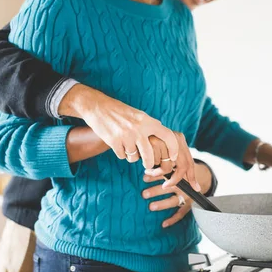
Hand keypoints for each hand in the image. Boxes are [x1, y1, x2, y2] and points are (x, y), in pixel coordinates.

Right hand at [58, 85, 178, 169]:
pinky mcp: (114, 141)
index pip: (168, 136)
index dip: (173, 149)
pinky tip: (118, 144)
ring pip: (134, 158)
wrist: (97, 106)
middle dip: (149, 163)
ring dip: (132, 156)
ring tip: (128, 147)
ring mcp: (126, 136)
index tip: (173, 157)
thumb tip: (163, 137)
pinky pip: (122, 156)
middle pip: (150, 156)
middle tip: (148, 165)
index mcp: (147, 121)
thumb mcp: (138, 115)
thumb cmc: (119, 111)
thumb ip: (149, 126)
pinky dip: (121, 153)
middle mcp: (138, 129)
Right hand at [143, 133, 200, 191]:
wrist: (131, 126)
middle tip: (166, 186)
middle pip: (182, 166)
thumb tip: (193, 185)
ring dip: (157, 172)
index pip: (190, 161)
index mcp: (179, 138)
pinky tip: (144, 161)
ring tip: (149, 170)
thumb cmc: (149, 142)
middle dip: (175, 180)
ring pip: (167, 167)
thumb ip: (174, 160)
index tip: (196, 188)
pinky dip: (150, 166)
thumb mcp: (165, 149)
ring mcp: (164, 140)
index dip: (192, 177)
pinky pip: (155, 164)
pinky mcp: (152, 143)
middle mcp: (174, 138)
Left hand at [143, 162, 212, 227]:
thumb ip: (163, 170)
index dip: (155, 176)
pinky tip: (164, 224)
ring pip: (173, 201)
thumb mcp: (176, 168)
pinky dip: (173, 220)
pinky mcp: (188, 206)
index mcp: (179, 175)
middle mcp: (183, 187)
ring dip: (162, 204)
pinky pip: (181, 214)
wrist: (201, 179)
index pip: (166, 175)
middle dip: (155, 191)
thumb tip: (146, 171)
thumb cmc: (183, 174)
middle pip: (168, 188)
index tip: (144, 178)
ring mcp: (186, 197)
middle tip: (144, 194)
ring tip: (151, 207)